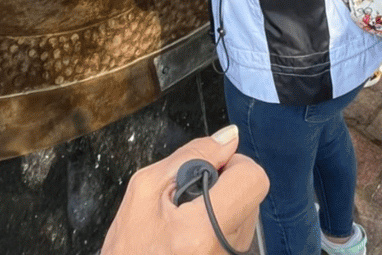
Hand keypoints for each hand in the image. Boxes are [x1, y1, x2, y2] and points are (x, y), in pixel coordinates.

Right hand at [102, 125, 267, 254]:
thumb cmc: (130, 247)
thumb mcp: (145, 189)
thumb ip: (189, 157)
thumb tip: (227, 137)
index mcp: (203, 227)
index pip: (252, 178)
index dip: (232, 162)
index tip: (209, 166)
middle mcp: (227, 246)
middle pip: (249, 190)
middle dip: (220, 181)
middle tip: (185, 195)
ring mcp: (233, 254)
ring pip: (245, 206)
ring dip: (218, 200)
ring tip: (185, 215)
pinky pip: (238, 225)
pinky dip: (217, 218)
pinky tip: (191, 228)